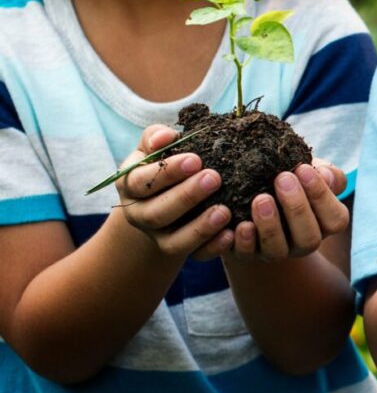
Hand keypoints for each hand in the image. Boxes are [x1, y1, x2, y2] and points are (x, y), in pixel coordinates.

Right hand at [115, 124, 232, 260]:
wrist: (163, 199)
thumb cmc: (163, 165)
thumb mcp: (155, 149)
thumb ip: (156, 137)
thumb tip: (166, 136)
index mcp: (130, 186)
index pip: (141, 182)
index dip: (168, 172)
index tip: (196, 159)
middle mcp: (139, 214)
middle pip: (157, 213)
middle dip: (186, 197)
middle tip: (214, 178)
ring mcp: (158, 237)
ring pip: (174, 241)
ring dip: (200, 227)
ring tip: (224, 211)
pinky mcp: (179, 251)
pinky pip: (195, 255)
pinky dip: (213, 247)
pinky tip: (231, 234)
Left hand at [227, 160, 349, 262]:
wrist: (254, 196)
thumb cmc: (290, 180)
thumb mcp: (309, 173)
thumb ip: (324, 172)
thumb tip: (325, 174)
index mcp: (324, 224)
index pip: (335, 219)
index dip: (322, 195)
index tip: (304, 168)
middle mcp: (303, 242)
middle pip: (309, 238)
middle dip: (296, 208)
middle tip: (282, 178)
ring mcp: (276, 251)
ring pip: (279, 250)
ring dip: (271, 225)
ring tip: (261, 198)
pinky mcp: (248, 254)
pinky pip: (247, 255)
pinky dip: (245, 242)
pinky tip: (242, 224)